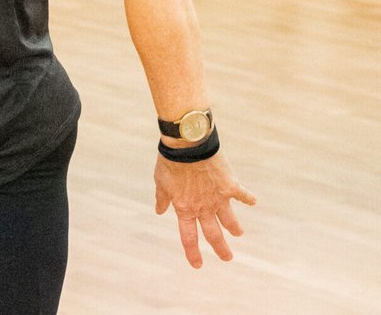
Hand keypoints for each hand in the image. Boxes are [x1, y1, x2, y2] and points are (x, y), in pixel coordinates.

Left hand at [153, 151, 256, 267]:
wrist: (187, 146)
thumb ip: (162, 198)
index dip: (192, 252)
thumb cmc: (170, 162)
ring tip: (239, 233)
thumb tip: (159, 211)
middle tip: (227, 258)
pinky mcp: (231, 186)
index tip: (197, 265)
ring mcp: (218, 198)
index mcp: (185, 208)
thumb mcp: (161, 182)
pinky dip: (248, 198)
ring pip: (229, 220)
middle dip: (221, 249)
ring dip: (234, 228)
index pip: (188, 237)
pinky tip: (253, 201)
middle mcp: (203, 208)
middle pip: (213, 235)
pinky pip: (243, 195)